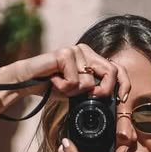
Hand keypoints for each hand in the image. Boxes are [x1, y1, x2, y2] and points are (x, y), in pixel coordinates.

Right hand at [0, 44, 131, 101]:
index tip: (123, 99)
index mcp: (91, 58)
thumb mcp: (78, 91)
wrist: (26, 81)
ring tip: (60, 86)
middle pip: (111, 72)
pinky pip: (74, 81)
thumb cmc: (52, 86)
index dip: (124, 83)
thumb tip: (115, 101)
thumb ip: (94, 91)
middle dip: (104, 91)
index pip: (117, 68)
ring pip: (89, 81)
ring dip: (74, 92)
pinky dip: (63, 87)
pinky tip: (52, 80)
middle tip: (91, 98)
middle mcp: (86, 51)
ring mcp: (75, 50)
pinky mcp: (64, 54)